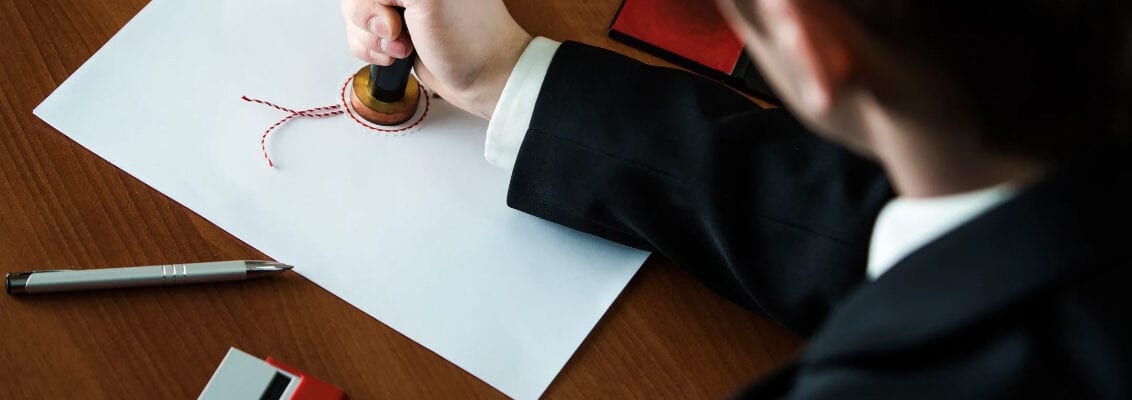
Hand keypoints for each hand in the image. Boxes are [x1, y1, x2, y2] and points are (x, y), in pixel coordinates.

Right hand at [342, 0, 533, 119]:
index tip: (393, 11)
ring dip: (372, 38)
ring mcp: (401, 7)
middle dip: (369, 18)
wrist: (484, 80)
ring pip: (355, 14)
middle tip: (397, 31)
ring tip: (404, 47)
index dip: (374, 0)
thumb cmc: (471, 40)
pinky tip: (398, 55)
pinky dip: (371, 49)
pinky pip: (360, 34)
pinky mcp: (394, 30)